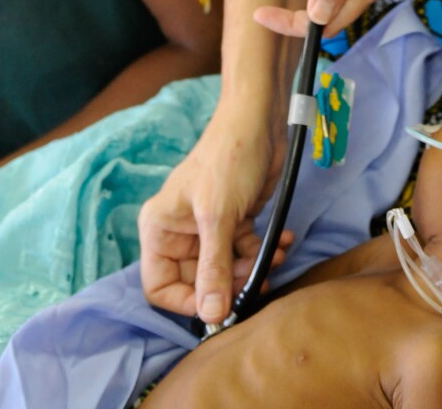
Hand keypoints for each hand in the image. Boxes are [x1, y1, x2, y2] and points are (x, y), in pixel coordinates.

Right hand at [138, 98, 291, 321]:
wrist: (259, 125)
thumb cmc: (228, 161)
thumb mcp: (218, 218)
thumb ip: (214, 268)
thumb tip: (211, 315)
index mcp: (159, 230)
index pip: (159, 286)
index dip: (188, 301)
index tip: (218, 306)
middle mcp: (180, 233)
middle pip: (198, 282)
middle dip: (228, 284)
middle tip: (255, 279)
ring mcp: (208, 229)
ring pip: (225, 269)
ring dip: (251, 269)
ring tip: (274, 257)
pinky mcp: (234, 222)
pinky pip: (245, 251)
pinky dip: (263, 252)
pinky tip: (282, 243)